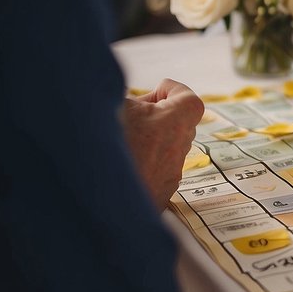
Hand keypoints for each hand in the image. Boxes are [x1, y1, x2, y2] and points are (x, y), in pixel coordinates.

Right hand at [122, 79, 204, 210]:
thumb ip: (129, 100)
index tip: (153, 95)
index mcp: (174, 122)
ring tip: (122, 141)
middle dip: (158, 115)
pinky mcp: (161, 192)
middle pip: (179, 123)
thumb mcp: (113, 107)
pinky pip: (157, 169)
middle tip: (132, 117)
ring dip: (150, 140)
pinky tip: (119, 163)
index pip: (190, 99)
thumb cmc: (109, 148)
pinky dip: (143, 162)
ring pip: (167, 147)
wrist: (103, 200)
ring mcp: (172, 173)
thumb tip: (132, 102)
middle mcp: (179, 148)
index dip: (172, 91)